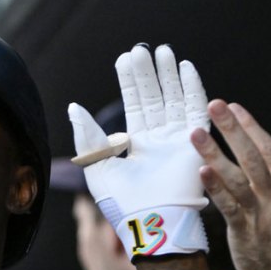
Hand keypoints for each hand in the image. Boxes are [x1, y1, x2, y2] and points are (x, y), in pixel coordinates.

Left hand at [69, 44, 209, 258]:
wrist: (150, 221)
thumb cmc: (122, 202)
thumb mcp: (97, 165)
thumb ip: (88, 136)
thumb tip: (73, 107)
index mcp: (135, 143)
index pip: (133, 103)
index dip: (129, 81)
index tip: (125, 57)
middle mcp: (158, 138)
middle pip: (155, 96)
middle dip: (149, 72)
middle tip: (143, 48)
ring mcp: (178, 139)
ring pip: (175, 99)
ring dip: (170, 75)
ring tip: (163, 51)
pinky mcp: (195, 143)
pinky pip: (196, 110)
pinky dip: (193, 89)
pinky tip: (187, 68)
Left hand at [192, 101, 270, 269]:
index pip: (269, 149)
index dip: (250, 126)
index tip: (233, 107)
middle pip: (250, 155)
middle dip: (230, 128)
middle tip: (212, 106)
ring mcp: (260, 213)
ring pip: (234, 176)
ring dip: (214, 152)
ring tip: (195, 132)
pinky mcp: (243, 231)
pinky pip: (228, 205)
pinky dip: (215, 187)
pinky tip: (202, 170)